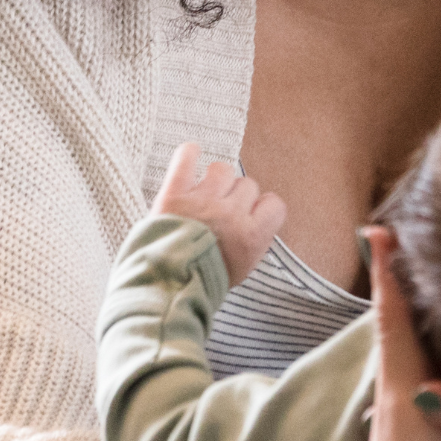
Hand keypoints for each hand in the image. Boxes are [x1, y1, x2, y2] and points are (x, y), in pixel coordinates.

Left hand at [152, 142, 285, 286]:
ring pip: (222, 170)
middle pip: (247, 185)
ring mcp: (203, 200)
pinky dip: (188, 153)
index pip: (274, 204)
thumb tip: (258, 221)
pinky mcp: (175, 193)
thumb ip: (254, 241)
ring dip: (217, 180)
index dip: (263, 208)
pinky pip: (186, 159)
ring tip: (205, 193)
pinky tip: (192, 153)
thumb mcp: (242, 270)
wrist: (166, 287)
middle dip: (237, 197)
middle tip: (222, 213)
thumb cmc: (203, 283)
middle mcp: (230, 213)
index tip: (253, 214)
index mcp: (251, 235)